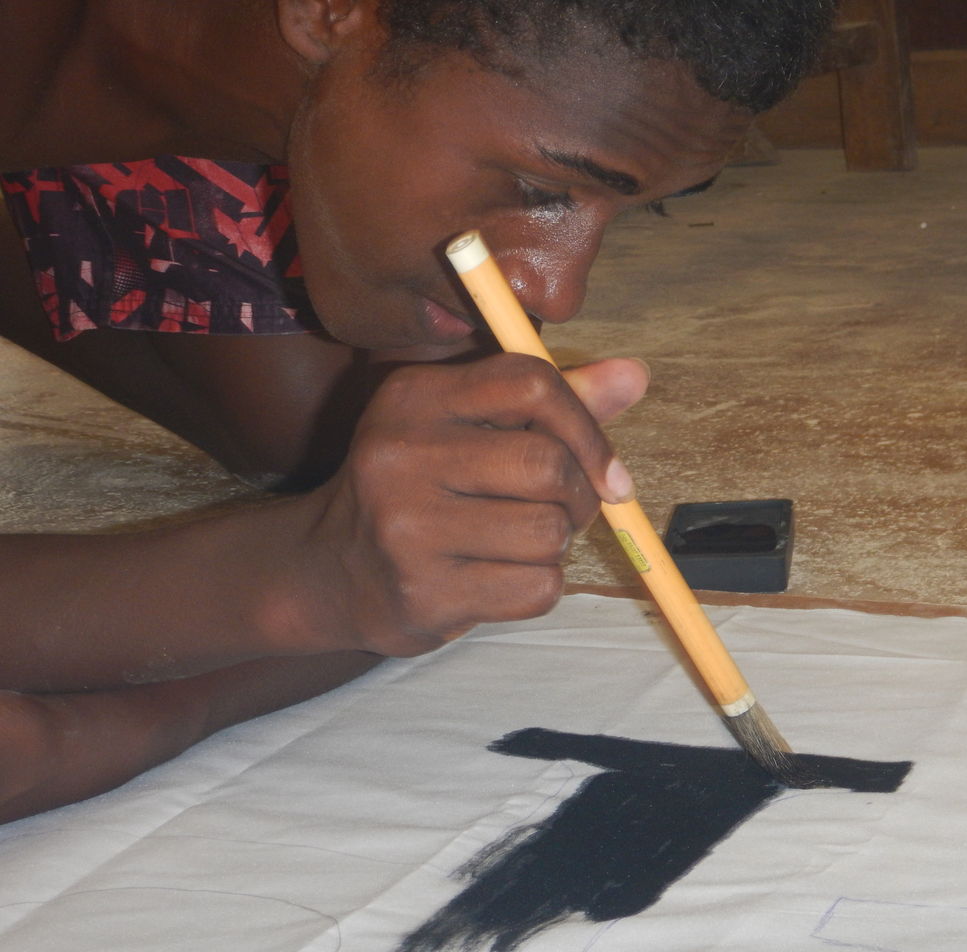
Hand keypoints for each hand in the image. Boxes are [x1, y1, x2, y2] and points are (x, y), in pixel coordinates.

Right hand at [288, 353, 647, 655]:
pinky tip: (500, 578)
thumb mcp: (469, 427)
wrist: (329, 571)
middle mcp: (401, 454)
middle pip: (547, 465)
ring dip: (554, 545)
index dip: (589, 428)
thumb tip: (635, 376)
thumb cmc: (421, 489)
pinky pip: (536, 588)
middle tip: (560, 511)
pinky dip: (538, 587)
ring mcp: (406, 528)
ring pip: (548, 532)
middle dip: (578, 495)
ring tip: (517, 543)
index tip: (608, 472)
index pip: (532, 383)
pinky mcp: (423, 593)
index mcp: (414, 396)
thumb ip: (551, 402)